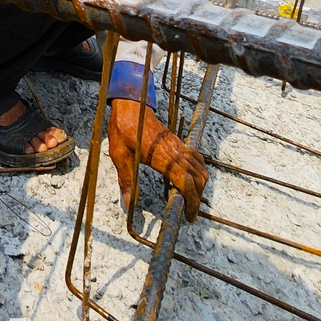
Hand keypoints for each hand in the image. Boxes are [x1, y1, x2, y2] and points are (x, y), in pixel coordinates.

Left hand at [106, 98, 208, 221]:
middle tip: (189, 212)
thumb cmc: (124, 129)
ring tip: (190, 198)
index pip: (186, 183)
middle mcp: (175, 152)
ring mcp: (179, 146)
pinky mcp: (178, 142)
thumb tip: (128, 204)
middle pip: (198, 178)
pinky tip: (189, 179)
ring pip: (200, 168)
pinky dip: (198, 172)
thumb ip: (126, 181)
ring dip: (200, 185)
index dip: (192, 201)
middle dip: (197, 198)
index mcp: (162, 158)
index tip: (189, 215)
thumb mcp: (119, 156)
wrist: (132, 105)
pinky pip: (196, 159)